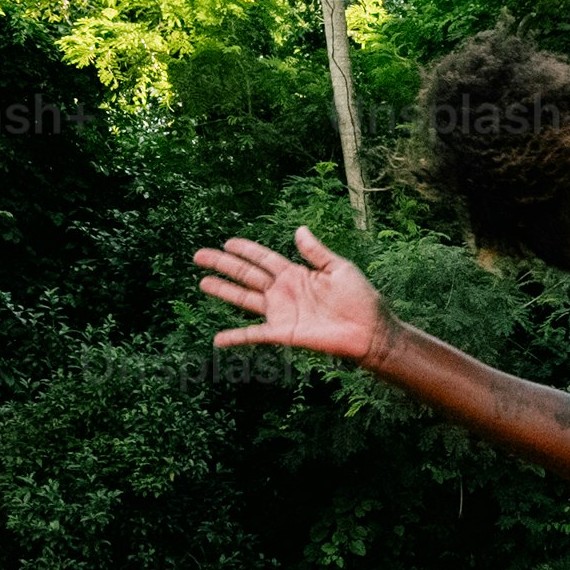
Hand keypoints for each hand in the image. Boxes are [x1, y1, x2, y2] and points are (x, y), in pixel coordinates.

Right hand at [195, 224, 388, 366]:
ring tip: (203, 283)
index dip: (245, 250)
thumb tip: (299, 229)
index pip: (263, 259)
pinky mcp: (284, 333)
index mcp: (296, 274)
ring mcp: (282, 312)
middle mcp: (284, 292)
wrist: (370, 331)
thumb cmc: (361, 299)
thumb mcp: (339, 268)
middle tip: (199, 256)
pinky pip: (254, 335)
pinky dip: (236, 337)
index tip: (227, 241)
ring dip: (223, 291)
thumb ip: (316, 252)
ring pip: (245, 299)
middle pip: (247, 274)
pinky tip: (218, 339)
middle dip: (223, 265)